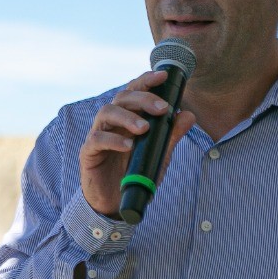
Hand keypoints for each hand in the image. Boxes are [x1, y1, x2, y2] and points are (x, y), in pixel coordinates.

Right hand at [79, 70, 194, 216]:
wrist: (115, 202)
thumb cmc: (134, 174)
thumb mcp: (158, 154)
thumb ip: (171, 135)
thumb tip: (188, 115)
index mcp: (127, 117)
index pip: (134, 91)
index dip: (147, 80)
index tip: (164, 76)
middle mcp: (111, 122)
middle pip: (122, 97)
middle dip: (143, 99)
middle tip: (162, 108)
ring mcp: (98, 135)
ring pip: (107, 112)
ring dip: (128, 117)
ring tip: (145, 128)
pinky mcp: (89, 152)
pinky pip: (97, 140)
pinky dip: (114, 140)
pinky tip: (128, 145)